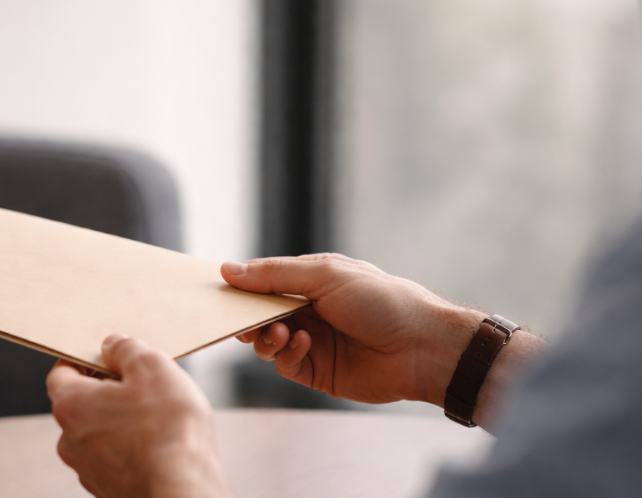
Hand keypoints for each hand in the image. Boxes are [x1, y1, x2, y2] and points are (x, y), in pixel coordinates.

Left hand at [46, 335, 231, 497]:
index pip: (61, 372)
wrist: (182, 493)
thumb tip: (114, 346)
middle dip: (109, 390)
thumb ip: (126, 349)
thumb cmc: (167, 433)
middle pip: (82, 403)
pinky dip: (133, 447)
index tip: (106, 354)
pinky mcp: (111, 489)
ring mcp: (90, 470)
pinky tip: (161, 443)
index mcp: (71, 406)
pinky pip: (117, 457)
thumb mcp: (152, 367)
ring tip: (158, 416)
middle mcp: (71, 441)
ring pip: (101, 432)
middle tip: (142, 383)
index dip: (84, 359)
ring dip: (122, 420)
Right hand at [227, 254, 546, 428]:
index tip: (219, 291)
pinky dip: (286, 353)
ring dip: (265, 336)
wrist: (422, 347)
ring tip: (280, 332)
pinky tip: (301, 344)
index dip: (241, 287)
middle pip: (259, 314)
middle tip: (240, 319)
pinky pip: (285, 363)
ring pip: (266, 341)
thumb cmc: (381, 300)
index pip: (263, 282)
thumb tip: (227, 270)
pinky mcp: (316, 371)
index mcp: (310, 281)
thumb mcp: (325, 275)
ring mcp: (311, 341)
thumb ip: (274, 274)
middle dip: (247, 316)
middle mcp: (307, 311)